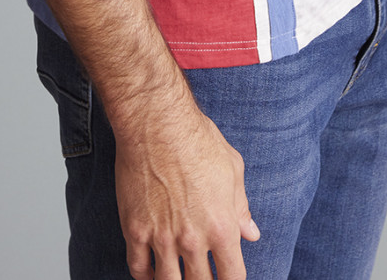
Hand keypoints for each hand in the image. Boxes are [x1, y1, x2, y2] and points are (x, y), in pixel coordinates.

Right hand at [115, 106, 260, 279]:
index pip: (233, 276)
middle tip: (200, 277)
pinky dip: (144, 276)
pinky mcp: (135, 230)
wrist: (157, 123)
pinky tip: (150, 272)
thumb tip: (251, 233)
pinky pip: (137, 268)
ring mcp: (161, 237)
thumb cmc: (198, 139)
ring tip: (176, 277)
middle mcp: (192, 238)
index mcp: (222, 226)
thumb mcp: (232, 169)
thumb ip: (241, 207)